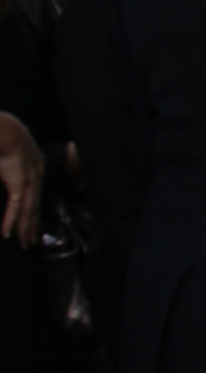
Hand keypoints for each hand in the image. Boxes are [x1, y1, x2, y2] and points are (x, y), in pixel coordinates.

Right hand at [0, 111, 43, 249]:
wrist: (5, 129)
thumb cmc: (2, 138)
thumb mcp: (7, 159)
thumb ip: (7, 171)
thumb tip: (5, 176)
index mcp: (33, 169)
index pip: (35, 196)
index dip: (33, 211)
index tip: (33, 223)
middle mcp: (36, 176)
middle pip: (35, 206)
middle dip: (33, 225)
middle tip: (33, 241)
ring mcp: (30, 180)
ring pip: (29, 210)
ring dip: (26, 228)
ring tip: (25, 243)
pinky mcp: (20, 182)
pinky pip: (16, 206)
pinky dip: (11, 220)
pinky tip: (8, 233)